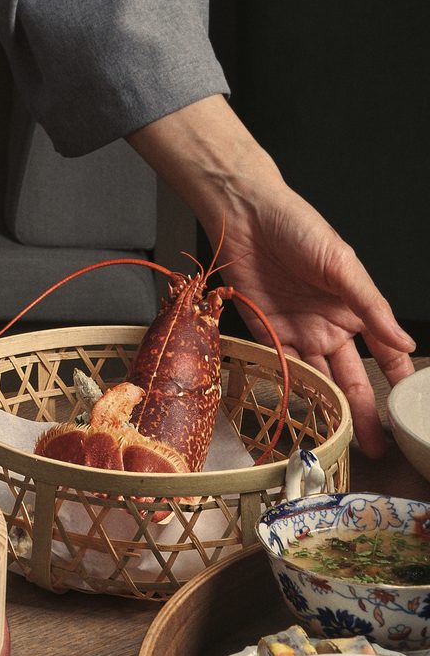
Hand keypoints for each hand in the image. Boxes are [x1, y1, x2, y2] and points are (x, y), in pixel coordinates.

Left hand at [129, 95, 414, 458]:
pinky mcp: (265, 330)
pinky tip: (307, 412)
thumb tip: (405, 341)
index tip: (411, 411)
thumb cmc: (297, 225)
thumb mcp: (342, 264)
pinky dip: (294, 388)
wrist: (244, 212)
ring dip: (331, 409)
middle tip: (378, 444)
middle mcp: (328, 324)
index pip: (384, 351)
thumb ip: (371, 306)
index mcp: (353, 307)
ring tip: (345, 439)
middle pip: (351, 375)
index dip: (399, 379)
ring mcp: (297, 329)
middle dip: (365, 410)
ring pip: (319, 379)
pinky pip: (282, 365)